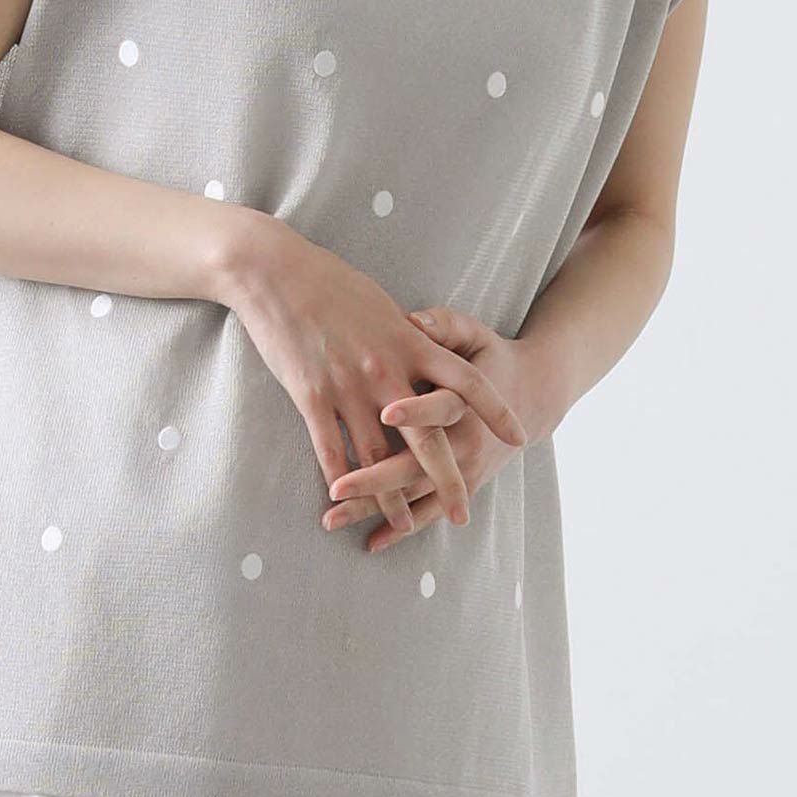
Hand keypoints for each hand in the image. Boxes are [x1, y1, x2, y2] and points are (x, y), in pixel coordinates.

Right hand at [223, 223, 528, 537]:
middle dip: (448, 479)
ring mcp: (349, 386)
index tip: (519, 437)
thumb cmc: (331, 281)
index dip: (495, 412)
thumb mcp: (384, 303)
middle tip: (464, 513)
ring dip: (391, 496)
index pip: (468, 383)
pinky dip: (339, 479)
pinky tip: (342, 501)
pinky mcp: (312, 395)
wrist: (276, 272)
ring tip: (404, 524)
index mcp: (412, 342)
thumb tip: (426, 349)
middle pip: (428, 437)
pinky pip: (330, 448)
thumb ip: (410, 334)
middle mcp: (387, 370)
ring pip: (377, 456)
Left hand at [321, 304, 559, 551]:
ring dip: (373, 508)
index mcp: (465, 396)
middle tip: (337, 489)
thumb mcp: (472, 333)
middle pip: (418, 463)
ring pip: (414, 492)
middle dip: (376, 478)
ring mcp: (464, 466)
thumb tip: (414, 321)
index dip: (415, 409)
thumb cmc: (489, 356)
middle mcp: (466, 438)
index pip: (440, 405)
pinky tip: (369, 543)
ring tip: (331, 518)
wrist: (534, 393)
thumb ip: (443, 325)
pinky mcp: (463, 483)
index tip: (384, 413)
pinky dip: (399, 529)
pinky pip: (427, 511)